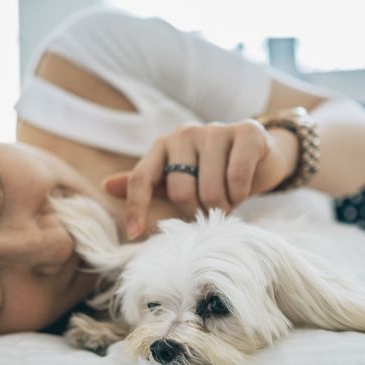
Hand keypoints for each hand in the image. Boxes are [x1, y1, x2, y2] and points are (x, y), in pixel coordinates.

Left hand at [103, 120, 297, 238]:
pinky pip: (236, 178)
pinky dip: (240, 195)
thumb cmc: (211, 172)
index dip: (136, 207)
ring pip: (210, 190)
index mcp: (162, 145)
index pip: (141, 178)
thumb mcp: (175, 181)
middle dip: (196, 212)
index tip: (134, 235)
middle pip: (180, 191)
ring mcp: (215, 129)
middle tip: (208, 212)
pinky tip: (241, 192)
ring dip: (222, 207)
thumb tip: (106, 186)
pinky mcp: (246, 131)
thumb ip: (147, 185)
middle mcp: (184, 133)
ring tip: (227, 202)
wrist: (258, 155)